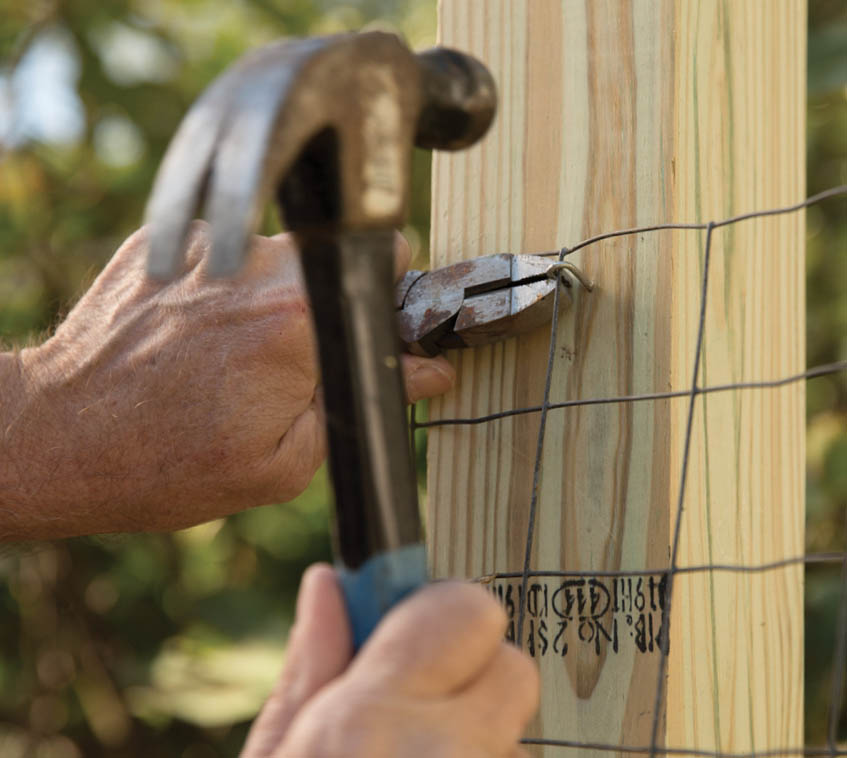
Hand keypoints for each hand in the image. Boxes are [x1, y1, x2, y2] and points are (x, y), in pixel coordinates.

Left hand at [3, 223, 453, 538]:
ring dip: (274, 296)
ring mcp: (205, 245)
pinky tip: (193, 335)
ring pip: (277, 255)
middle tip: (298, 360)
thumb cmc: (167, 463)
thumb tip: (427, 371)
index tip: (387, 334)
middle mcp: (259, 265)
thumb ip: (366, 406)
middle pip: (334, 259)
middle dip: (332, 304)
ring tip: (231, 354)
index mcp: (301, 319)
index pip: (393, 271)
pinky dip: (221, 287)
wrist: (58, 438)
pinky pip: (223, 253)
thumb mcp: (286, 464)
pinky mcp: (161, 239)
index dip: (396, 306)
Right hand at [241, 565, 538, 757]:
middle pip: (513, 667)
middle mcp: (449, 753)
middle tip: (422, 709)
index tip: (415, 633)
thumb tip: (328, 583)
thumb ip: (310, 666)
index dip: (442, 614)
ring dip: (479, 735)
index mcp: (375, 718)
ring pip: (514, 728)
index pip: (467, 609)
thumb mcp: (277, 756)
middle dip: (474, 674)